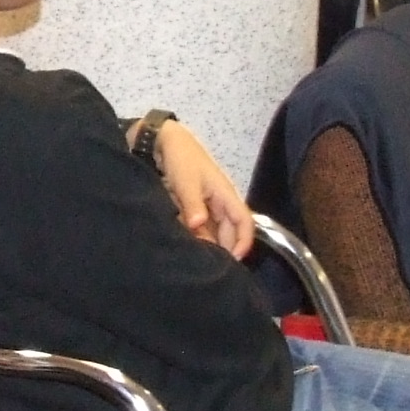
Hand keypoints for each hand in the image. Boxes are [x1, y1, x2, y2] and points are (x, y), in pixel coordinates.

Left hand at [151, 120, 253, 258]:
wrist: (164, 142)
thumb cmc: (181, 159)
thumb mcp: (186, 181)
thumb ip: (192, 204)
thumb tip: (198, 226)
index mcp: (225, 195)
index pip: (245, 222)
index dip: (244, 242)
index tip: (234, 261)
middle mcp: (220, 203)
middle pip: (229, 232)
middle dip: (224, 250)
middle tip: (210, 268)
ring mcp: (208, 206)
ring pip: (214, 232)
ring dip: (209, 245)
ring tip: (199, 261)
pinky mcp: (195, 208)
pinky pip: (201, 227)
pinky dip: (197, 237)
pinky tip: (188, 247)